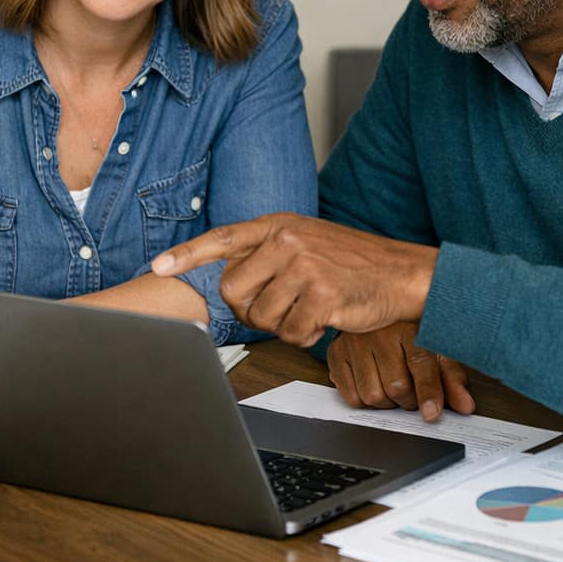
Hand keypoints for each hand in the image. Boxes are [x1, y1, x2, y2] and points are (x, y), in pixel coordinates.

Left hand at [152, 213, 437, 345]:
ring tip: (311, 308)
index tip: (158, 266)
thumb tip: (231, 283)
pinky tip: (326, 319)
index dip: (188, 254)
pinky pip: (291, 333)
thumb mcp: (308, 241)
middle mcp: (288, 240)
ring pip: (260, 317)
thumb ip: (270, 253)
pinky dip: (306, 336)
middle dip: (251, 310)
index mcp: (280, 225)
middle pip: (232, 290)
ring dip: (283, 325)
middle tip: (281, 307)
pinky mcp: (322, 295)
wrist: (403, 273)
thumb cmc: (354, 263)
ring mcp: (304, 266)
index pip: (223, 237)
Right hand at [327, 322, 474, 421]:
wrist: (372, 309)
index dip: (429, 393)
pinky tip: (372, 384)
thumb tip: (466, 406)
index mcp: (409, 327)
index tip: (433, 414)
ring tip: (391, 387)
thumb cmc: (407, 331)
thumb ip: (451, 379)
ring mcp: (355, 343)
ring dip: (386, 402)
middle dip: (409, 400)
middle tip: (412, 393)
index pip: (421, 364)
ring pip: (373, 395)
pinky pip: (351, 396)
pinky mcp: (336, 354)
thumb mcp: (435, 350)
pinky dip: (364, 400)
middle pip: (396, 387)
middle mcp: (379, 333)